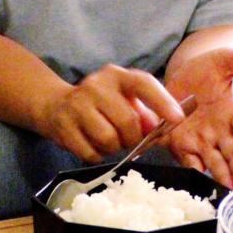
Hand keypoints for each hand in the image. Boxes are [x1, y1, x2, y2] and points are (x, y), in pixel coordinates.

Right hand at [35, 65, 184, 164]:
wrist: (54, 105)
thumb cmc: (98, 105)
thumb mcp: (122, 100)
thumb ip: (144, 113)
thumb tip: (158, 130)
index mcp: (116, 76)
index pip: (143, 84)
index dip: (162, 102)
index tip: (178, 118)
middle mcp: (96, 86)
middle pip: (127, 121)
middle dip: (133, 138)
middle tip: (129, 140)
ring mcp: (77, 105)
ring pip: (108, 139)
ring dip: (114, 148)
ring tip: (109, 142)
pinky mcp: (63, 126)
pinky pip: (91, 153)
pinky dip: (97, 155)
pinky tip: (93, 145)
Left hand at [161, 46, 232, 187]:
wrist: (179, 80)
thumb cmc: (206, 71)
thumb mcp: (223, 61)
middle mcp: (221, 132)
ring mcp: (203, 141)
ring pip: (215, 162)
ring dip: (222, 177)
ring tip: (230, 190)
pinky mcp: (183, 146)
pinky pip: (189, 161)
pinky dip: (193, 172)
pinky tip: (199, 183)